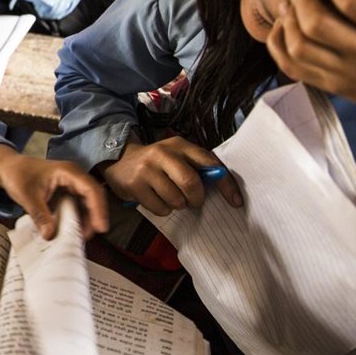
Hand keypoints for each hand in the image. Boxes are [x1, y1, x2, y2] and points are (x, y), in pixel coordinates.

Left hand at [0, 145, 107, 239]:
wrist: (8, 168)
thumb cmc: (18, 175)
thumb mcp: (27, 196)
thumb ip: (40, 215)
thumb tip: (50, 236)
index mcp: (68, 172)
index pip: (91, 190)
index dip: (98, 209)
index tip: (100, 228)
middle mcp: (74, 177)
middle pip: (93, 197)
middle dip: (93, 217)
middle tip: (87, 237)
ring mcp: (71, 184)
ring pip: (86, 203)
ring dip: (86, 219)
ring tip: (80, 237)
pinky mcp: (66, 192)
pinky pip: (77, 206)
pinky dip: (77, 218)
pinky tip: (72, 231)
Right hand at [100, 136, 241, 215]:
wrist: (120, 161)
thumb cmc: (157, 163)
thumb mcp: (176, 157)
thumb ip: (197, 167)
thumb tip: (223, 188)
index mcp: (179, 145)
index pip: (209, 163)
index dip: (226, 184)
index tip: (236, 202)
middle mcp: (163, 153)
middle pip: (191, 183)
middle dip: (196, 198)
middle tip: (193, 201)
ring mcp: (147, 169)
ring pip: (176, 199)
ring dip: (177, 205)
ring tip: (169, 196)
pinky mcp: (135, 185)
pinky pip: (160, 208)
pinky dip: (163, 209)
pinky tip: (156, 199)